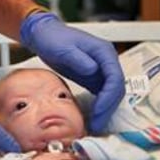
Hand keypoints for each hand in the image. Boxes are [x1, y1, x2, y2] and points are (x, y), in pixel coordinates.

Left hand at [19, 12, 124, 132]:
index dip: (109, 97)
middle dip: (108, 108)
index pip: (115, 78)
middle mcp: (106, 61)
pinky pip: (101, 94)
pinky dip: (98, 106)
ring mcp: (101, 70)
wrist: (43, 35)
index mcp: (104, 52)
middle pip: (116, 89)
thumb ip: (77, 58)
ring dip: (104, 110)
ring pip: (110, 94)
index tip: (99, 111)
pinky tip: (91, 117)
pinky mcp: (93, 78)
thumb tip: (93, 70)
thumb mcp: (63, 48)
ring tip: (94, 125)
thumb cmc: (52, 38)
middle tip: (96, 124)